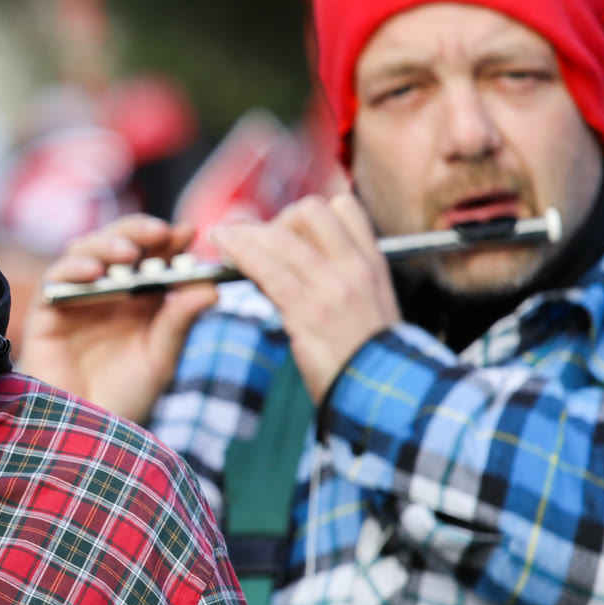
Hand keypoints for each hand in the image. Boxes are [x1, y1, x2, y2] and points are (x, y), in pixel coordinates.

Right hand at [18, 215, 218, 421]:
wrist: (88, 432)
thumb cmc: (126, 397)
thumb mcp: (161, 358)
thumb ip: (180, 322)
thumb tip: (211, 288)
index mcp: (139, 298)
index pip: (153, 256)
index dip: (169, 240)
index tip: (189, 232)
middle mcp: (107, 291)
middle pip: (118, 243)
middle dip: (139, 232)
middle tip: (161, 232)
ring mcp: (76, 298)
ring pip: (85, 251)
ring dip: (107, 244)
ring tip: (129, 253)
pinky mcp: (47, 312)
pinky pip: (56, 280)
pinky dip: (73, 270)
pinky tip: (94, 272)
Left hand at [209, 193, 399, 402]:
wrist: (382, 397)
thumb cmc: (367, 359)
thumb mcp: (365, 308)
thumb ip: (333, 280)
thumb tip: (284, 261)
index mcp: (372, 264)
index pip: (343, 207)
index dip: (306, 214)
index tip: (283, 231)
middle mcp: (355, 268)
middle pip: (309, 211)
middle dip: (275, 220)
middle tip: (253, 241)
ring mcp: (333, 287)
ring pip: (281, 237)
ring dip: (244, 232)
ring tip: (222, 237)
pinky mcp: (308, 311)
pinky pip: (267, 269)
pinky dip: (238, 251)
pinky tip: (222, 245)